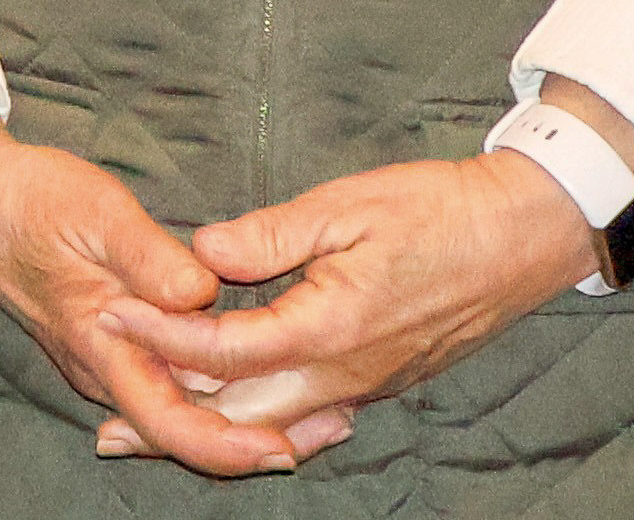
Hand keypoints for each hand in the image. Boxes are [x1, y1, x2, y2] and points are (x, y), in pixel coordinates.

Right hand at [0, 79, 346, 478]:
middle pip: (185, 432)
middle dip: (257, 439)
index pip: (168, 424)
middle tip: (335, 427)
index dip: (227, 446)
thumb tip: (202, 292)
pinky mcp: (113, 344)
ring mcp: (106, 361)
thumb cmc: (31, 200)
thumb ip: (149, 258)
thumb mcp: (96, 213)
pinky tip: (259, 375)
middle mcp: (104, 370)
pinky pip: (169, 386)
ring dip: (244, 417)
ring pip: (180, 412)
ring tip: (318, 410)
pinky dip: (218, 392)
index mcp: (101, 346)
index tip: (283, 450)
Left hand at [101, 82, 633, 440]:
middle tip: (107, 424)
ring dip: (213, 426)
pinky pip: (308, 415)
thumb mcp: (349, 204)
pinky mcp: (383, 380)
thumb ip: (270, 235)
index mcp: (328, 328)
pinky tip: (237, 413)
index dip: (160, 334)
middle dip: (171, 419)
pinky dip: (262, 419)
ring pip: (274, 424)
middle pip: (238, 415)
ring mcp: (367, 384)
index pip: (221, 348)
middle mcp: (344, 373)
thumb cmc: (442, 209)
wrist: (526, 235)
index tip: (110, 314)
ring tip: (153, 428)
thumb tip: (202, 254)